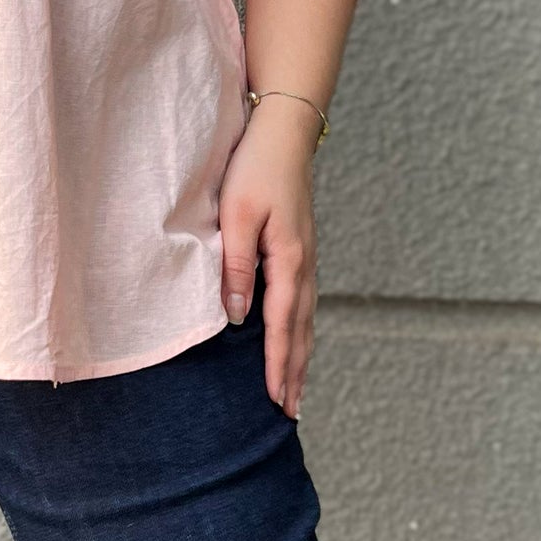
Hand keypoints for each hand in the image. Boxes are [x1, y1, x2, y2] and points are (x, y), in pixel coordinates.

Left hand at [218, 98, 319, 419]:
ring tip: (296, 387)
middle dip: (297, 372)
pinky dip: (300, 326)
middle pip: (301, 330)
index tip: (278, 401)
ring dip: (301, 353)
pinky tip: (294, 335)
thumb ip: (237, 266)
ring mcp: (305, 254)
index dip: (279, 366)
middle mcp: (303, 263)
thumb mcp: (237, 214)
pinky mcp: (300, 244)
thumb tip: (236, 318)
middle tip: (292, 412)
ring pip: (305, 316)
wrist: (284, 129)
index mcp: (289, 260)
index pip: (283, 326)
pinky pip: (302, 298)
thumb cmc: (255, 167)